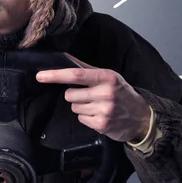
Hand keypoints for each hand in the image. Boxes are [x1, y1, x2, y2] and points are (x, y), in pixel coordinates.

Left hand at [36, 54, 150, 142]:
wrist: (141, 117)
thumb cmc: (121, 92)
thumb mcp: (108, 76)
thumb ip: (85, 68)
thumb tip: (63, 57)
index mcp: (106, 77)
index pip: (75, 75)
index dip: (55, 75)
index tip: (40, 76)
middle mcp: (105, 93)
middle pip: (70, 94)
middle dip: (74, 95)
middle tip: (89, 96)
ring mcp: (104, 110)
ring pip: (74, 107)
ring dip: (81, 107)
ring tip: (96, 105)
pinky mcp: (101, 125)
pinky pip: (80, 119)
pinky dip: (87, 118)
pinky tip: (99, 115)